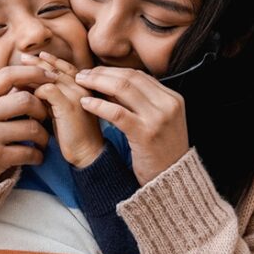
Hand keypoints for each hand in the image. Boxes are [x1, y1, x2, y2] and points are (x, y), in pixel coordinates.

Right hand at [0, 65, 56, 184]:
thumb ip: (1, 94)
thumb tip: (34, 75)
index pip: (7, 75)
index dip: (33, 72)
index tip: (50, 77)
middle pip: (25, 100)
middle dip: (42, 109)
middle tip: (44, 118)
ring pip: (32, 128)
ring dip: (44, 136)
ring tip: (42, 140)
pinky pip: (29, 153)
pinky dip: (38, 155)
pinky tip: (36, 155)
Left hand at [23, 52, 104, 168]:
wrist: (87, 154)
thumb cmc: (72, 136)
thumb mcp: (62, 111)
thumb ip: (52, 97)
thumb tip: (31, 86)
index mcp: (84, 88)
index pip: (65, 67)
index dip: (50, 61)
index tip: (35, 57)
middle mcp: (82, 87)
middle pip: (57, 68)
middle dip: (39, 62)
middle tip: (23, 58)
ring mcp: (76, 95)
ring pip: (50, 76)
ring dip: (33, 74)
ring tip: (18, 72)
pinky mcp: (68, 105)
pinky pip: (47, 90)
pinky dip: (35, 91)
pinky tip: (27, 96)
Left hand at [74, 66, 188, 184]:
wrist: (171, 182)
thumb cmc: (159, 153)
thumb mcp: (156, 122)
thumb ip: (138, 103)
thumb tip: (108, 84)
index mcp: (173, 98)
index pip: (139, 75)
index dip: (113, 71)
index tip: (94, 72)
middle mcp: (168, 104)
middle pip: (130, 77)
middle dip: (102, 73)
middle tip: (83, 74)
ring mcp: (158, 118)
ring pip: (123, 89)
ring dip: (98, 82)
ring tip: (80, 83)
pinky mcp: (146, 134)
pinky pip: (117, 113)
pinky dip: (99, 105)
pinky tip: (85, 103)